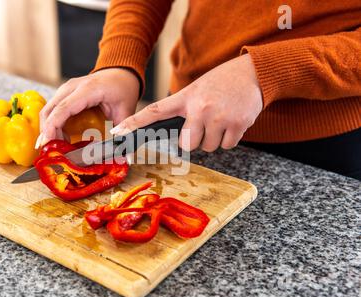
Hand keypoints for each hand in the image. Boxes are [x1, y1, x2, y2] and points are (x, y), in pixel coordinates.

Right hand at [37, 68, 139, 146]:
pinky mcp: (64, 93)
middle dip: (47, 132)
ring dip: (49, 130)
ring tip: (57, 148)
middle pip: (50, 110)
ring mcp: (66, 89)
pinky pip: (53, 110)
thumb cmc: (123, 88)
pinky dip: (52, 124)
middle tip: (51, 152)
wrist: (121, 72)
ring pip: (48, 110)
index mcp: (88, 90)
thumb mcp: (126, 109)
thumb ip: (122, 132)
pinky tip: (59, 138)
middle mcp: (73, 87)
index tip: (47, 143)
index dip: (53, 126)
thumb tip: (123, 155)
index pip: (63, 109)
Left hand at [110, 54, 262, 150]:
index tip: (119, 132)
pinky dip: (229, 138)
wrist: (253, 73)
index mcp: (186, 98)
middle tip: (203, 125)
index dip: (135, 123)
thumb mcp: (197, 89)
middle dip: (194, 140)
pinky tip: (231, 121)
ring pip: (208, 147)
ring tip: (220, 118)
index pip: (155, 111)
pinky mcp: (237, 125)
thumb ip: (184, 110)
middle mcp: (200, 108)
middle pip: (187, 145)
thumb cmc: (221, 82)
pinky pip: (226, 146)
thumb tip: (179, 139)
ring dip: (213, 138)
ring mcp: (219, 117)